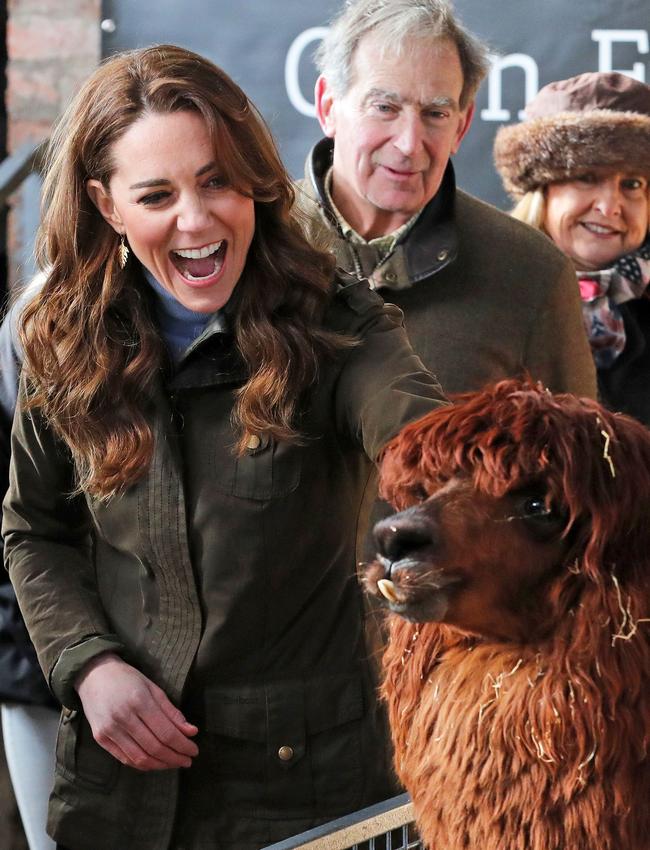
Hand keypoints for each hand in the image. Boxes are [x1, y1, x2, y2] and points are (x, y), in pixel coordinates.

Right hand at [75, 652, 198, 770]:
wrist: (94, 675)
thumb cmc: (128, 679)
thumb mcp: (153, 688)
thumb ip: (172, 712)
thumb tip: (192, 731)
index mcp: (139, 701)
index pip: (166, 732)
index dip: (182, 745)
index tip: (194, 750)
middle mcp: (123, 717)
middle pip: (154, 748)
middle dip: (175, 757)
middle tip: (188, 760)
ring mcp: (109, 730)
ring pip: (140, 758)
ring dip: (160, 765)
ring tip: (174, 763)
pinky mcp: (100, 739)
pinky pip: (125, 759)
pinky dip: (142, 765)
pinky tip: (155, 762)